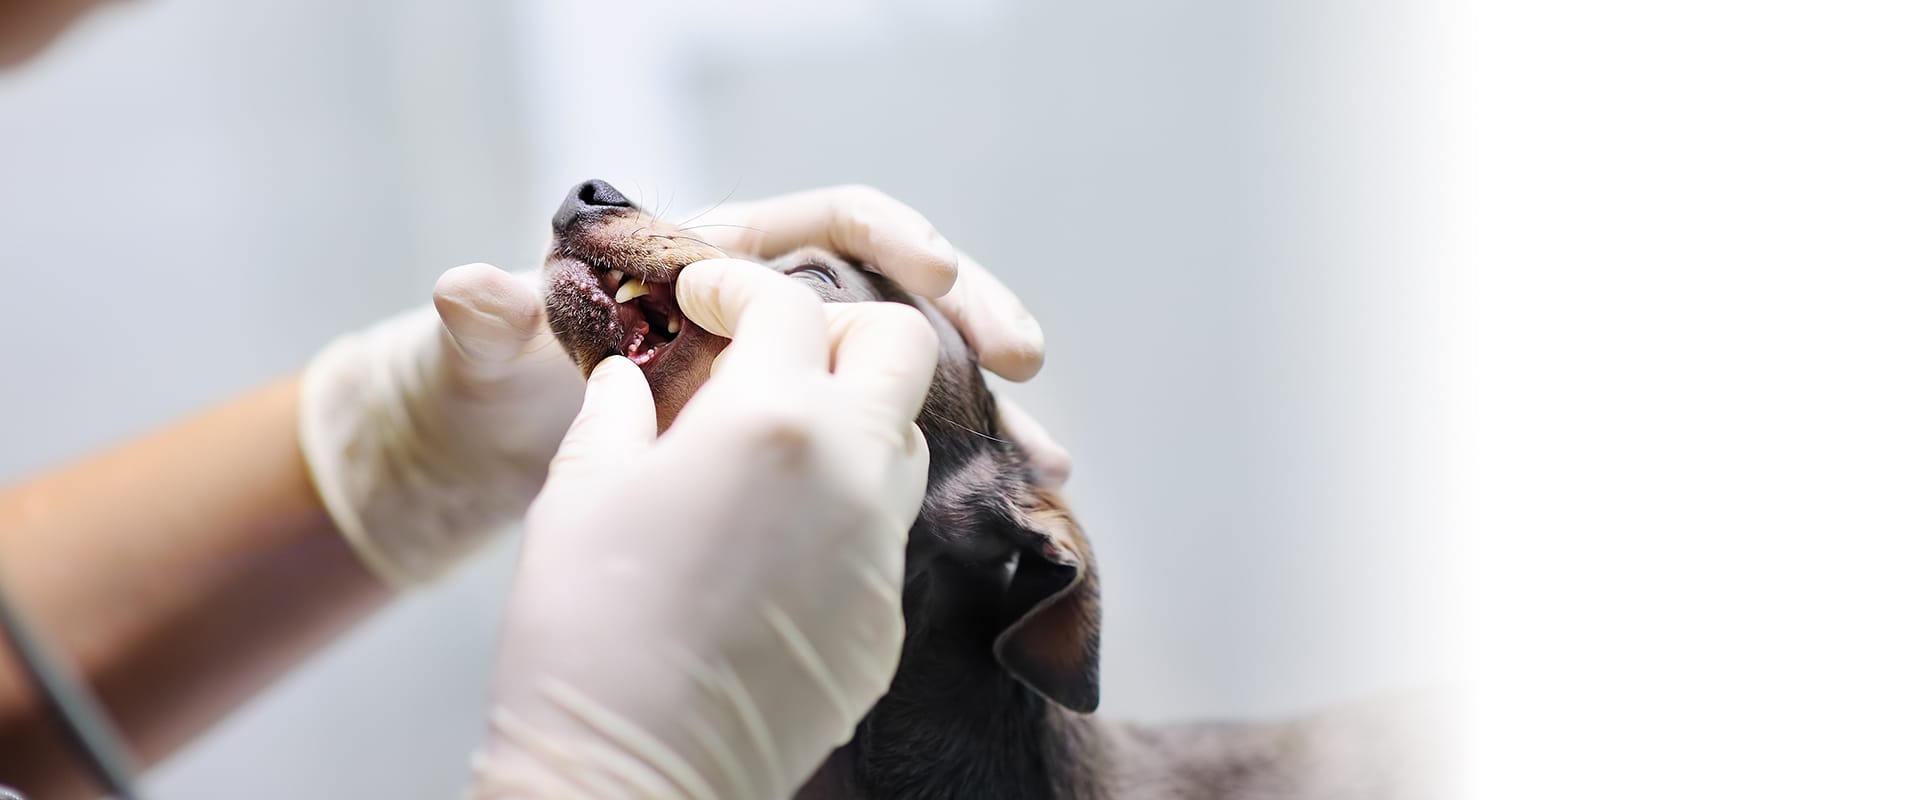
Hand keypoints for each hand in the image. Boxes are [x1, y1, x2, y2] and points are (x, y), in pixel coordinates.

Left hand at [298, 186, 1064, 586]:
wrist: (489, 468)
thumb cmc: (489, 388)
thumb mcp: (487, 359)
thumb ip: (489, 324)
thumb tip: (468, 287)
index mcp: (718, 258)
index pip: (830, 223)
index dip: (893, 239)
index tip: (937, 273)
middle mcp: (768, 312)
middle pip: (894, 293)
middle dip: (968, 315)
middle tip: (1021, 358)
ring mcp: (788, 383)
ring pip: (905, 374)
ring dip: (977, 404)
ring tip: (1045, 455)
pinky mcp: (794, 449)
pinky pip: (885, 442)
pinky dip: (944, 465)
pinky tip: (999, 503)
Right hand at [472, 260, 936, 798]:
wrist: (631, 774)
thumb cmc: (586, 623)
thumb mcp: (582, 486)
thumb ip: (621, 406)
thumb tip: (637, 375)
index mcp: (772, 418)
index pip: (790, 305)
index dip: (740, 288)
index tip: (703, 299)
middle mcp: (852, 471)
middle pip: (902, 347)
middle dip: (842, 328)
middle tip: (771, 353)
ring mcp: (881, 549)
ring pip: (905, 440)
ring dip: (854, 417)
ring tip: (773, 445)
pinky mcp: (885, 617)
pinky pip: (885, 531)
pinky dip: (845, 506)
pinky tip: (779, 536)